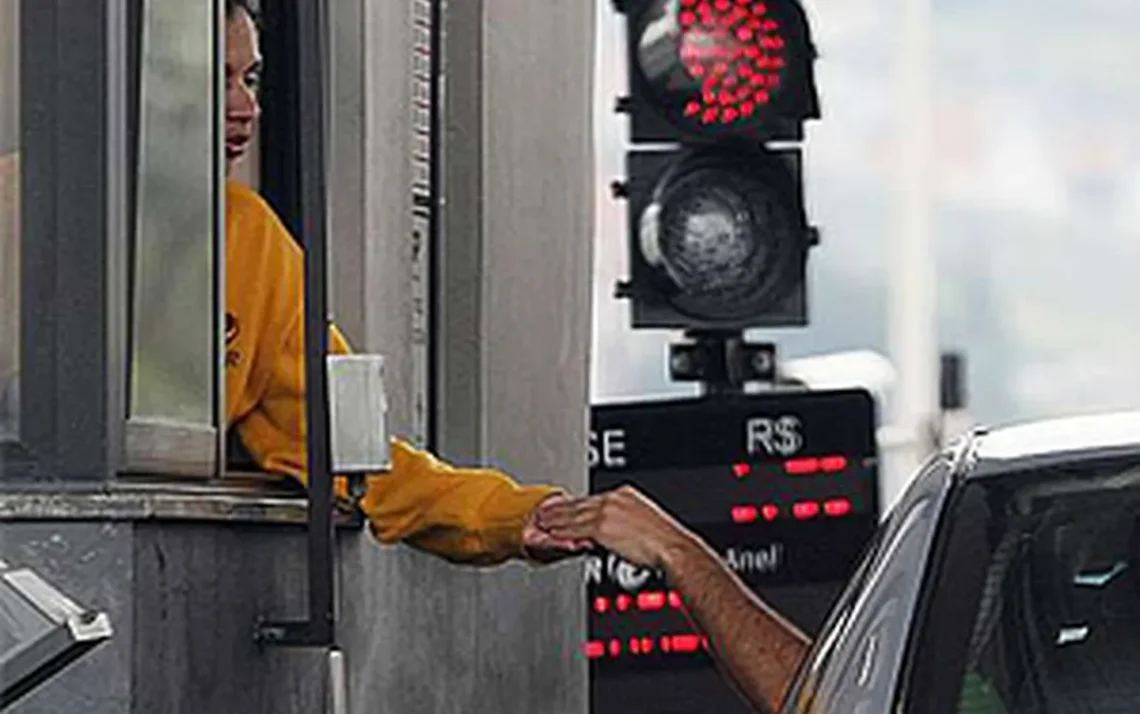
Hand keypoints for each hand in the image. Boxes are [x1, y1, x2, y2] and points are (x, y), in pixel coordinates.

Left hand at [535, 486, 693, 570]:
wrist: (672, 549)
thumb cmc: (664, 542)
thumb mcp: (643, 524)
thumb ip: (624, 525)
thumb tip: (612, 534)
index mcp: (626, 494)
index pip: (592, 499)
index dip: (575, 504)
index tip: (563, 507)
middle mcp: (614, 499)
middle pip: (579, 503)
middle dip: (559, 508)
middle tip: (543, 511)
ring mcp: (607, 511)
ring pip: (573, 514)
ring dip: (554, 518)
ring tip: (541, 522)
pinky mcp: (601, 527)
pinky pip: (575, 529)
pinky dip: (561, 531)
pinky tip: (552, 533)